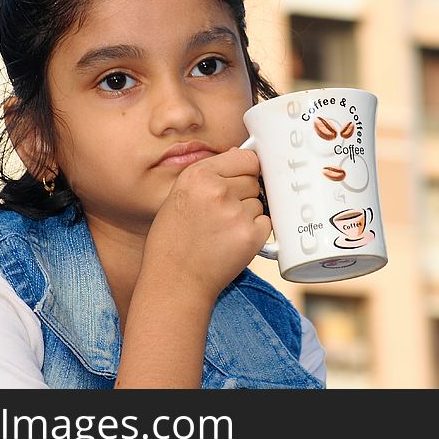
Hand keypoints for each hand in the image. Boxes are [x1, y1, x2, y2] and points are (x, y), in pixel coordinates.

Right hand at [141, 147, 271, 303]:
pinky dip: (255, 232)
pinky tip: (233, 241)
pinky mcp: (250, 235)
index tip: (243, 177)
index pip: (244, 157)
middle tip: (222, 214)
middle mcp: (217, 190)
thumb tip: (241, 156)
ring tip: (223, 231)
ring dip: (248, 214)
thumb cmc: (173, 242)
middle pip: (254, 180)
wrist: (175, 282)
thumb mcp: (179, 197)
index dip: (245, 169)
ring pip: (259, 202)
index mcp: (197, 176)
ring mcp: (235, 213)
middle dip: (244, 194)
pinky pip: (266, 223)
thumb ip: (209, 175)